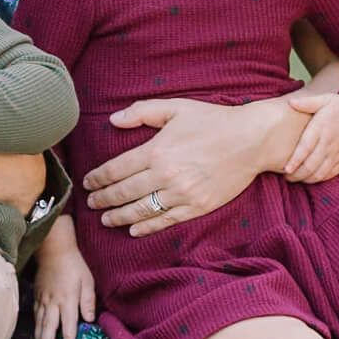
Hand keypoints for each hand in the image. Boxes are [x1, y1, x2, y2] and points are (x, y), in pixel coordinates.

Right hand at [32, 215, 94, 338]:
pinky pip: (35, 314)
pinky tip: (35, 333)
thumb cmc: (74, 265)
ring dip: (39, 338)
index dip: (68, 338)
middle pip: (49, 326)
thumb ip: (88, 301)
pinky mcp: (37, 296)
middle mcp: (53, 302)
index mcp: (67, 299)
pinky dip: (35, 326)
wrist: (54, 249)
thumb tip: (89, 319)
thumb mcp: (87, 281)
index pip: (68, 323)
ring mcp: (43, 299)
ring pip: (39, 322)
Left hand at [84, 97, 299, 234]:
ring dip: (119, 216)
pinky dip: (146, 227)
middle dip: (103, 199)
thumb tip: (112, 120)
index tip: (88, 182)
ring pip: (141, 210)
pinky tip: (133, 230)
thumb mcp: (175, 108)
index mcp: (157, 150)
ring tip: (105, 219)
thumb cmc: (212, 120)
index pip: (117, 169)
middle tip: (90, 203)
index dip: (98, 178)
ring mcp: (182, 194)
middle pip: (124, 192)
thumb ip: (142, 112)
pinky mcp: (197, 207)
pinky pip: (165, 221)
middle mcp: (166, 174)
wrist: (251, 140)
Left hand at [283, 91, 338, 183]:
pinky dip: (320, 178)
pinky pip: (332, 174)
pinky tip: (311, 177)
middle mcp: (330, 143)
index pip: (305, 148)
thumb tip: (290, 102)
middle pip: (311, 165)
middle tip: (286, 177)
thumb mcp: (325, 99)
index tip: (285, 169)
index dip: (295, 161)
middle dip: (297, 174)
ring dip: (307, 179)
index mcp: (321, 128)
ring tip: (296, 179)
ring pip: (321, 173)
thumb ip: (307, 103)